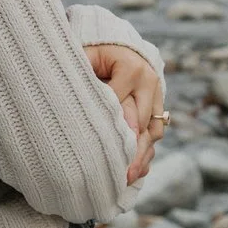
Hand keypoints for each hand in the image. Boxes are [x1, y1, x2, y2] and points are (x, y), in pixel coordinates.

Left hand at [84, 44, 165, 184]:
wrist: (124, 50)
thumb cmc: (98, 56)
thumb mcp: (88, 57)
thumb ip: (80, 71)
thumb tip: (69, 93)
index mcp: (131, 68)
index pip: (119, 99)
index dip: (111, 121)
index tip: (99, 143)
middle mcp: (149, 84)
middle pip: (141, 120)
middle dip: (129, 146)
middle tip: (118, 170)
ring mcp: (157, 99)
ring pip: (153, 132)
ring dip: (141, 156)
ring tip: (126, 177)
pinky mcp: (158, 111)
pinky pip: (156, 136)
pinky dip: (146, 154)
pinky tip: (134, 173)